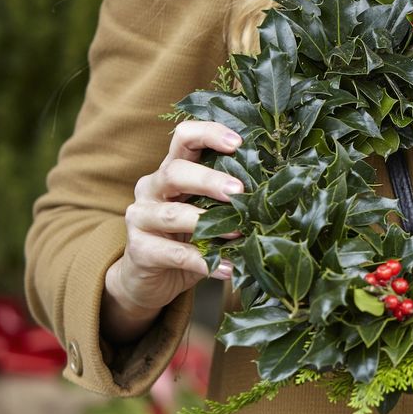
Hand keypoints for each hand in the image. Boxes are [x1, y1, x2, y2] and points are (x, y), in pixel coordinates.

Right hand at [102, 120, 244, 342]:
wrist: (149, 279)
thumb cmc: (187, 239)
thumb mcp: (207, 214)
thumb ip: (227, 201)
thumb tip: (273, 196)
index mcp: (171, 171)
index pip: (183, 138)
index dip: (209, 134)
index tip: (238, 143)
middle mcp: (151, 188)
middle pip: (175, 172)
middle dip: (209, 179)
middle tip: (239, 191)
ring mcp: (140, 218)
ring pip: (172, 214)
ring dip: (208, 223)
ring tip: (238, 232)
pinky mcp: (138, 249)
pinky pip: (174, 254)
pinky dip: (203, 262)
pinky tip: (227, 268)